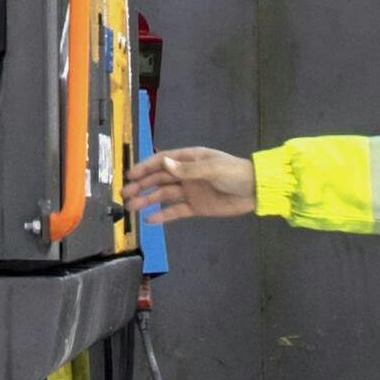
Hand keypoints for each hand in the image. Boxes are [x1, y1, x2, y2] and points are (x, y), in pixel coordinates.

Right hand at [128, 145, 257, 227]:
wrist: (255, 191)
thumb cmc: (234, 173)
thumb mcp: (211, 168)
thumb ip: (187, 169)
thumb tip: (163, 164)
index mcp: (189, 159)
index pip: (161, 162)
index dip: (144, 168)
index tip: (130, 176)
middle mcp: (186, 174)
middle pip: (159, 180)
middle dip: (141, 186)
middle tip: (124, 194)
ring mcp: (190, 191)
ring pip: (163, 196)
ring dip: (147, 201)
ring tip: (131, 208)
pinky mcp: (196, 207)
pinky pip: (176, 211)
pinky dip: (163, 216)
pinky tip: (149, 220)